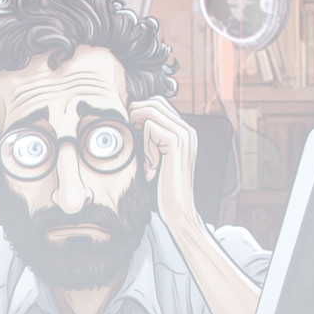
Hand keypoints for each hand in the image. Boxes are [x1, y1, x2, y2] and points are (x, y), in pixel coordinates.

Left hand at [130, 97, 201, 231]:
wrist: (177, 211)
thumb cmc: (162, 189)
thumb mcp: (154, 159)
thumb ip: (148, 140)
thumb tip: (126, 122)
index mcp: (184, 132)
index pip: (158, 103)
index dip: (139, 112)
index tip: (131, 133)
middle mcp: (187, 129)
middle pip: (154, 102)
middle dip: (136, 115)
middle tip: (132, 141)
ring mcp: (184, 134)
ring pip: (151, 110)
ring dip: (139, 130)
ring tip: (143, 155)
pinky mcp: (177, 142)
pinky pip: (151, 127)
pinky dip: (144, 144)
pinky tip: (150, 165)